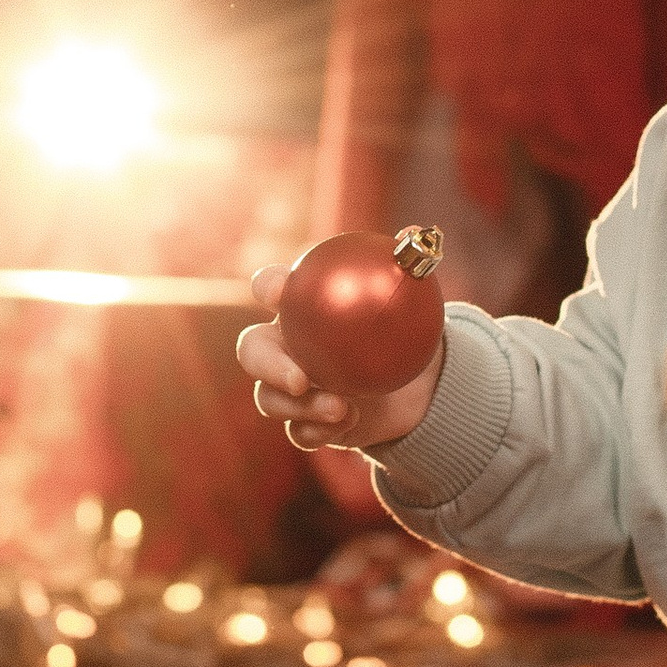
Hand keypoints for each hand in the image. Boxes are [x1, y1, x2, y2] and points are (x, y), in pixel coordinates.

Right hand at [237, 259, 446, 453]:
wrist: (414, 386)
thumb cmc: (401, 329)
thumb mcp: (410, 300)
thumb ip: (407, 266)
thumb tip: (412, 235)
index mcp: (299, 307)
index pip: (271, 287)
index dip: (268, 287)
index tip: (277, 293)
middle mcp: (284, 346)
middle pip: (252, 350)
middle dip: (266, 364)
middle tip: (297, 378)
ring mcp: (291, 387)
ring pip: (270, 399)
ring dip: (300, 407)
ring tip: (338, 409)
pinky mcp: (305, 422)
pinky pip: (298, 432)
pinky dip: (317, 431)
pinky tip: (346, 424)